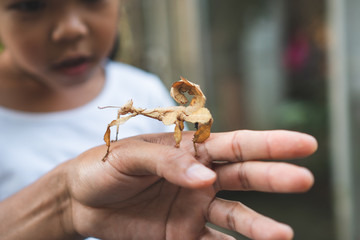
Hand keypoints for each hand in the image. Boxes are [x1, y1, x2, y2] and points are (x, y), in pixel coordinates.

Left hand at [66, 130, 316, 239]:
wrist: (80, 200)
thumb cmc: (104, 167)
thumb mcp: (131, 157)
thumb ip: (169, 162)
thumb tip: (207, 178)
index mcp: (192, 150)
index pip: (238, 144)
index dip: (272, 144)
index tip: (305, 145)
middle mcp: (201, 178)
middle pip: (246, 177)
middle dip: (276, 177)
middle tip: (304, 180)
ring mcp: (194, 208)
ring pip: (236, 216)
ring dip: (259, 225)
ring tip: (283, 235)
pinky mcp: (182, 234)